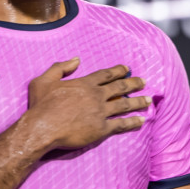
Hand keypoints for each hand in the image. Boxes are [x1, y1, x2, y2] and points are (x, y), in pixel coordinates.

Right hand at [22, 59, 149, 151]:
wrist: (42, 128)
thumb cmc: (41, 105)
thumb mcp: (44, 80)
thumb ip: (60, 67)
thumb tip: (76, 59)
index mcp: (84, 84)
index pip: (106, 75)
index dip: (118, 71)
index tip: (127, 69)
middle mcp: (96, 96)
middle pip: (120, 88)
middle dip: (133, 83)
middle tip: (144, 82)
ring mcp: (101, 113)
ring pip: (125, 105)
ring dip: (138, 102)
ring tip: (148, 100)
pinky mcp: (102, 129)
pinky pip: (121, 124)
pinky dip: (133, 122)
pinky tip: (142, 120)